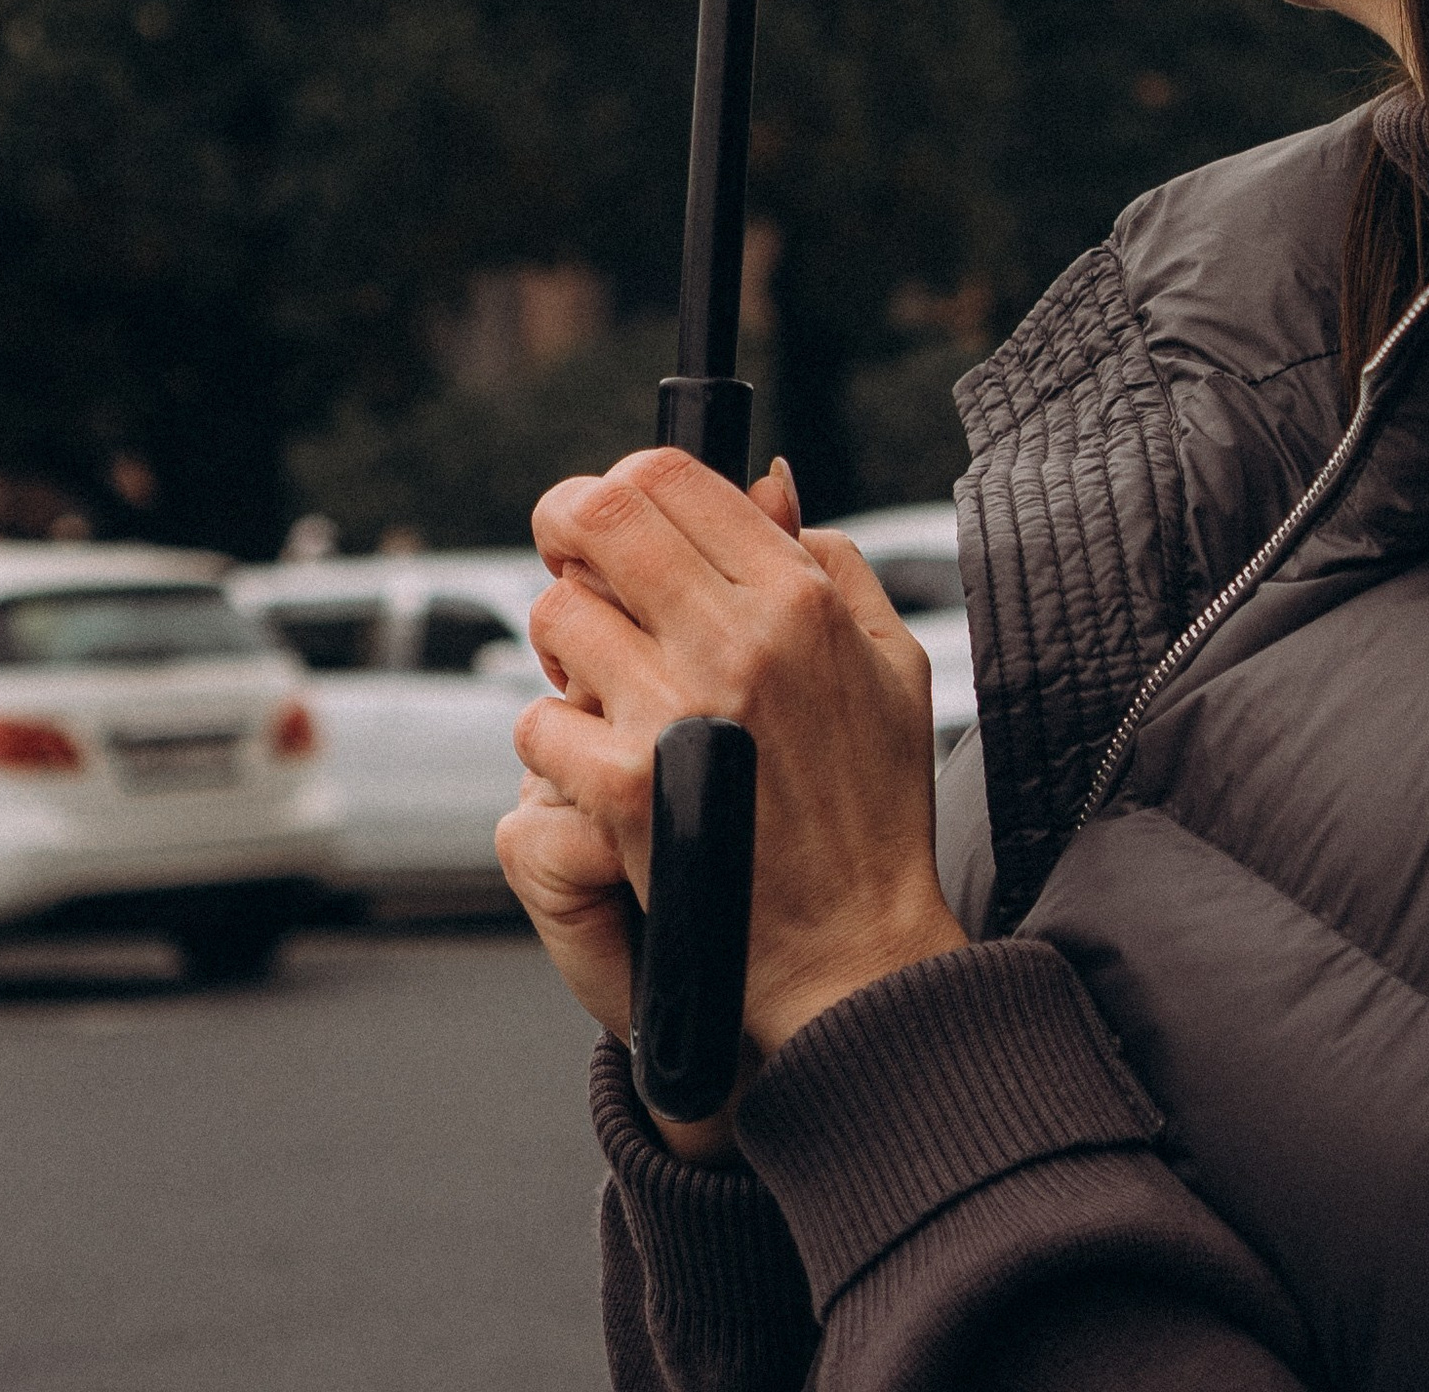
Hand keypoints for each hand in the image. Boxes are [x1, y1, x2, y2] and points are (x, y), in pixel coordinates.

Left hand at [511, 447, 966, 1079]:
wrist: (854, 953)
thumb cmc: (874, 807)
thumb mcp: (889, 660)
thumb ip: (829, 559)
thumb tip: (765, 485)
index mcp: (798, 597)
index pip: (670, 476)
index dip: (620, 481)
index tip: (609, 517)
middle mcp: (737, 640)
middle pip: (599, 516)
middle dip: (566, 531)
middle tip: (571, 566)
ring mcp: (678, 714)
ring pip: (557, 615)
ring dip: (561, 643)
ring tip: (589, 676)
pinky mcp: (628, 793)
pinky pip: (538, 725)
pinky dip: (551, 742)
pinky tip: (591, 764)